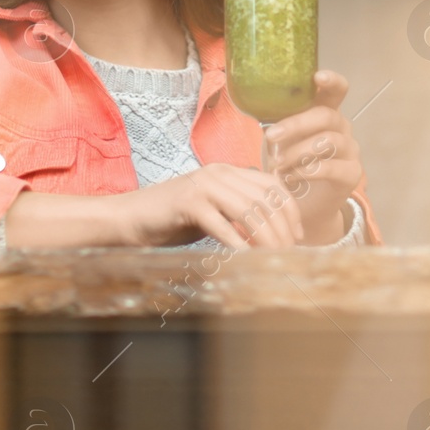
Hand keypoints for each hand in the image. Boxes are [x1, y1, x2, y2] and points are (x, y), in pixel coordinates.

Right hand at [114, 164, 303, 248]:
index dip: (290, 210)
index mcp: (227, 171)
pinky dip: (237, 242)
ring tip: (274, 257)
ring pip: (247, 209)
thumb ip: (238, 212)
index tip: (299, 235)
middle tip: (289, 252)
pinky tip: (246, 257)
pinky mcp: (187, 203)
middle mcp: (218, 173)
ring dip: (265, 236)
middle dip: (282, 227)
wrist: (130, 217)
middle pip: (264, 197)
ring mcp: (202, 185)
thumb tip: (272, 231)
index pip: (271, 184)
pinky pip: (221, 223)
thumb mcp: (213, 210)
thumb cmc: (173, 219)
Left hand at [266, 71, 363, 243]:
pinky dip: (307, 172)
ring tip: (278, 164)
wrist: (302, 205)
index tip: (318, 76)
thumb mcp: (279, 139)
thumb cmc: (289, 164)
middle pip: (326, 116)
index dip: (332, 80)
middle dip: (297, 124)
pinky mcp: (352, 174)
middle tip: (271, 135)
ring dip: (298, 151)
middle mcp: (342, 128)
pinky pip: (332, 168)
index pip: (337, 90)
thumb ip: (274, 121)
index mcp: (326, 112)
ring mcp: (350, 151)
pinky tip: (290, 177)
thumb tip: (250, 101)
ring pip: (329, 141)